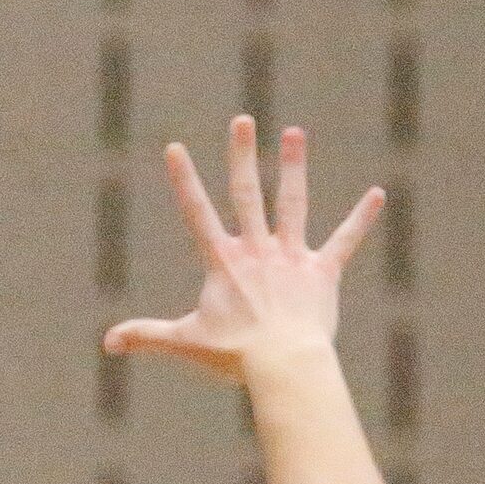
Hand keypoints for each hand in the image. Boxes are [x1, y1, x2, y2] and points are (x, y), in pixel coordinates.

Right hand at [105, 118, 383, 381]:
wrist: (282, 364)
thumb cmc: (233, 356)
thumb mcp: (184, 344)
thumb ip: (146, 337)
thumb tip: (106, 343)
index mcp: (223, 263)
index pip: (197, 213)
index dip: (184, 180)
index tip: (176, 148)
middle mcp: (257, 250)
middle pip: (247, 193)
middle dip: (242, 155)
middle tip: (242, 119)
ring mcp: (291, 258)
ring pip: (293, 204)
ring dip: (294, 167)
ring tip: (295, 132)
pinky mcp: (322, 273)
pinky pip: (344, 241)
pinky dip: (361, 219)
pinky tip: (378, 195)